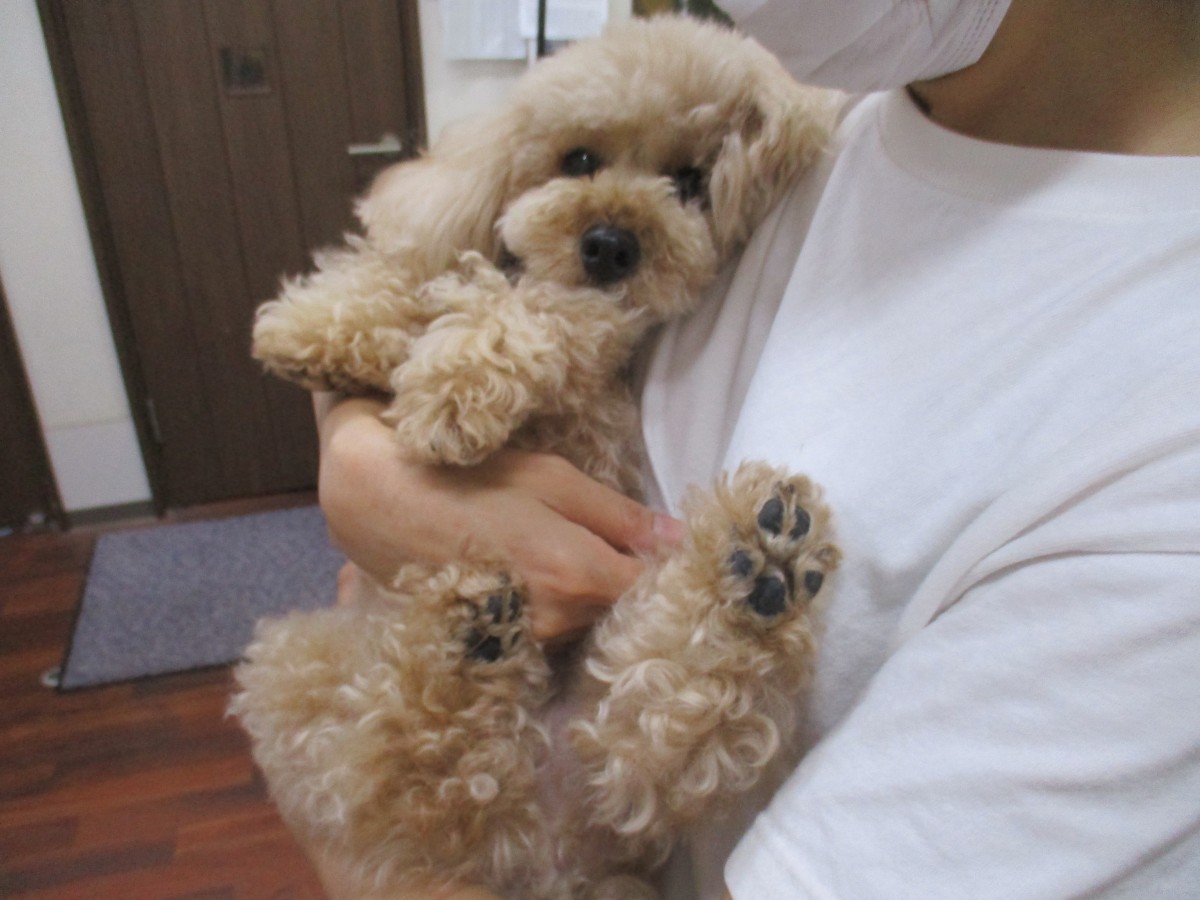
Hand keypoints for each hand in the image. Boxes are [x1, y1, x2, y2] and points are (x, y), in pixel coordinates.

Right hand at [315, 394, 682, 642]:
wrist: (379, 506)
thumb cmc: (469, 480)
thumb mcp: (551, 478)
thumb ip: (618, 515)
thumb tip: (677, 540)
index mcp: (578, 578)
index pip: (654, 592)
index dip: (669, 571)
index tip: (672, 551)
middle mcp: (557, 625)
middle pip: (622, 614)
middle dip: (631, 585)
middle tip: (623, 548)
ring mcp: (524, 646)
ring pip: (587, 627)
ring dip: (593, 600)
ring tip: (571, 559)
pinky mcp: (497, 651)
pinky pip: (552, 637)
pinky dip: (559, 614)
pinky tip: (540, 583)